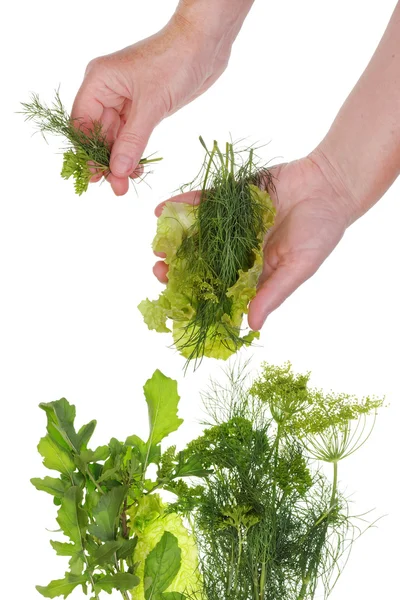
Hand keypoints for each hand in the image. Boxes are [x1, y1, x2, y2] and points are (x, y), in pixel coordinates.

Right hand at [71, 15, 231, 195]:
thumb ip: (133, 140)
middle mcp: (107, 91)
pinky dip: (133, 153)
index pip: (82, 122)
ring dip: (120, 161)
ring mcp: (125, 100)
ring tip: (125, 185)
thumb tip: (117, 171)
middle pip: (97, 134)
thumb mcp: (152, 105)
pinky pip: (131, 135)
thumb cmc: (175, 62)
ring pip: (115, 138)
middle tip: (117, 189)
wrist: (205, 44)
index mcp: (99, 81)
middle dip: (106, 162)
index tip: (96, 177)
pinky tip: (137, 170)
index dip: (87, 152)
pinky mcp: (143, 107)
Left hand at [153, 151, 355, 328]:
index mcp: (251, 272)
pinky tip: (162, 209)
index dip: (195, 296)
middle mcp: (236, 250)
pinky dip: (182, 204)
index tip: (175, 300)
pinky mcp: (230, 197)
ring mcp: (231, 223)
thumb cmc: (320, 232)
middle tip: (160, 270)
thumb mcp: (299, 267)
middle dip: (178, 269)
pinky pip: (202, 201)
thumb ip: (273, 293)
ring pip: (196, 234)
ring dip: (174, 240)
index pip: (218, 289)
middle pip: (200, 263)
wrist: (329, 186)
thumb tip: (253, 326)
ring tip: (157, 244)